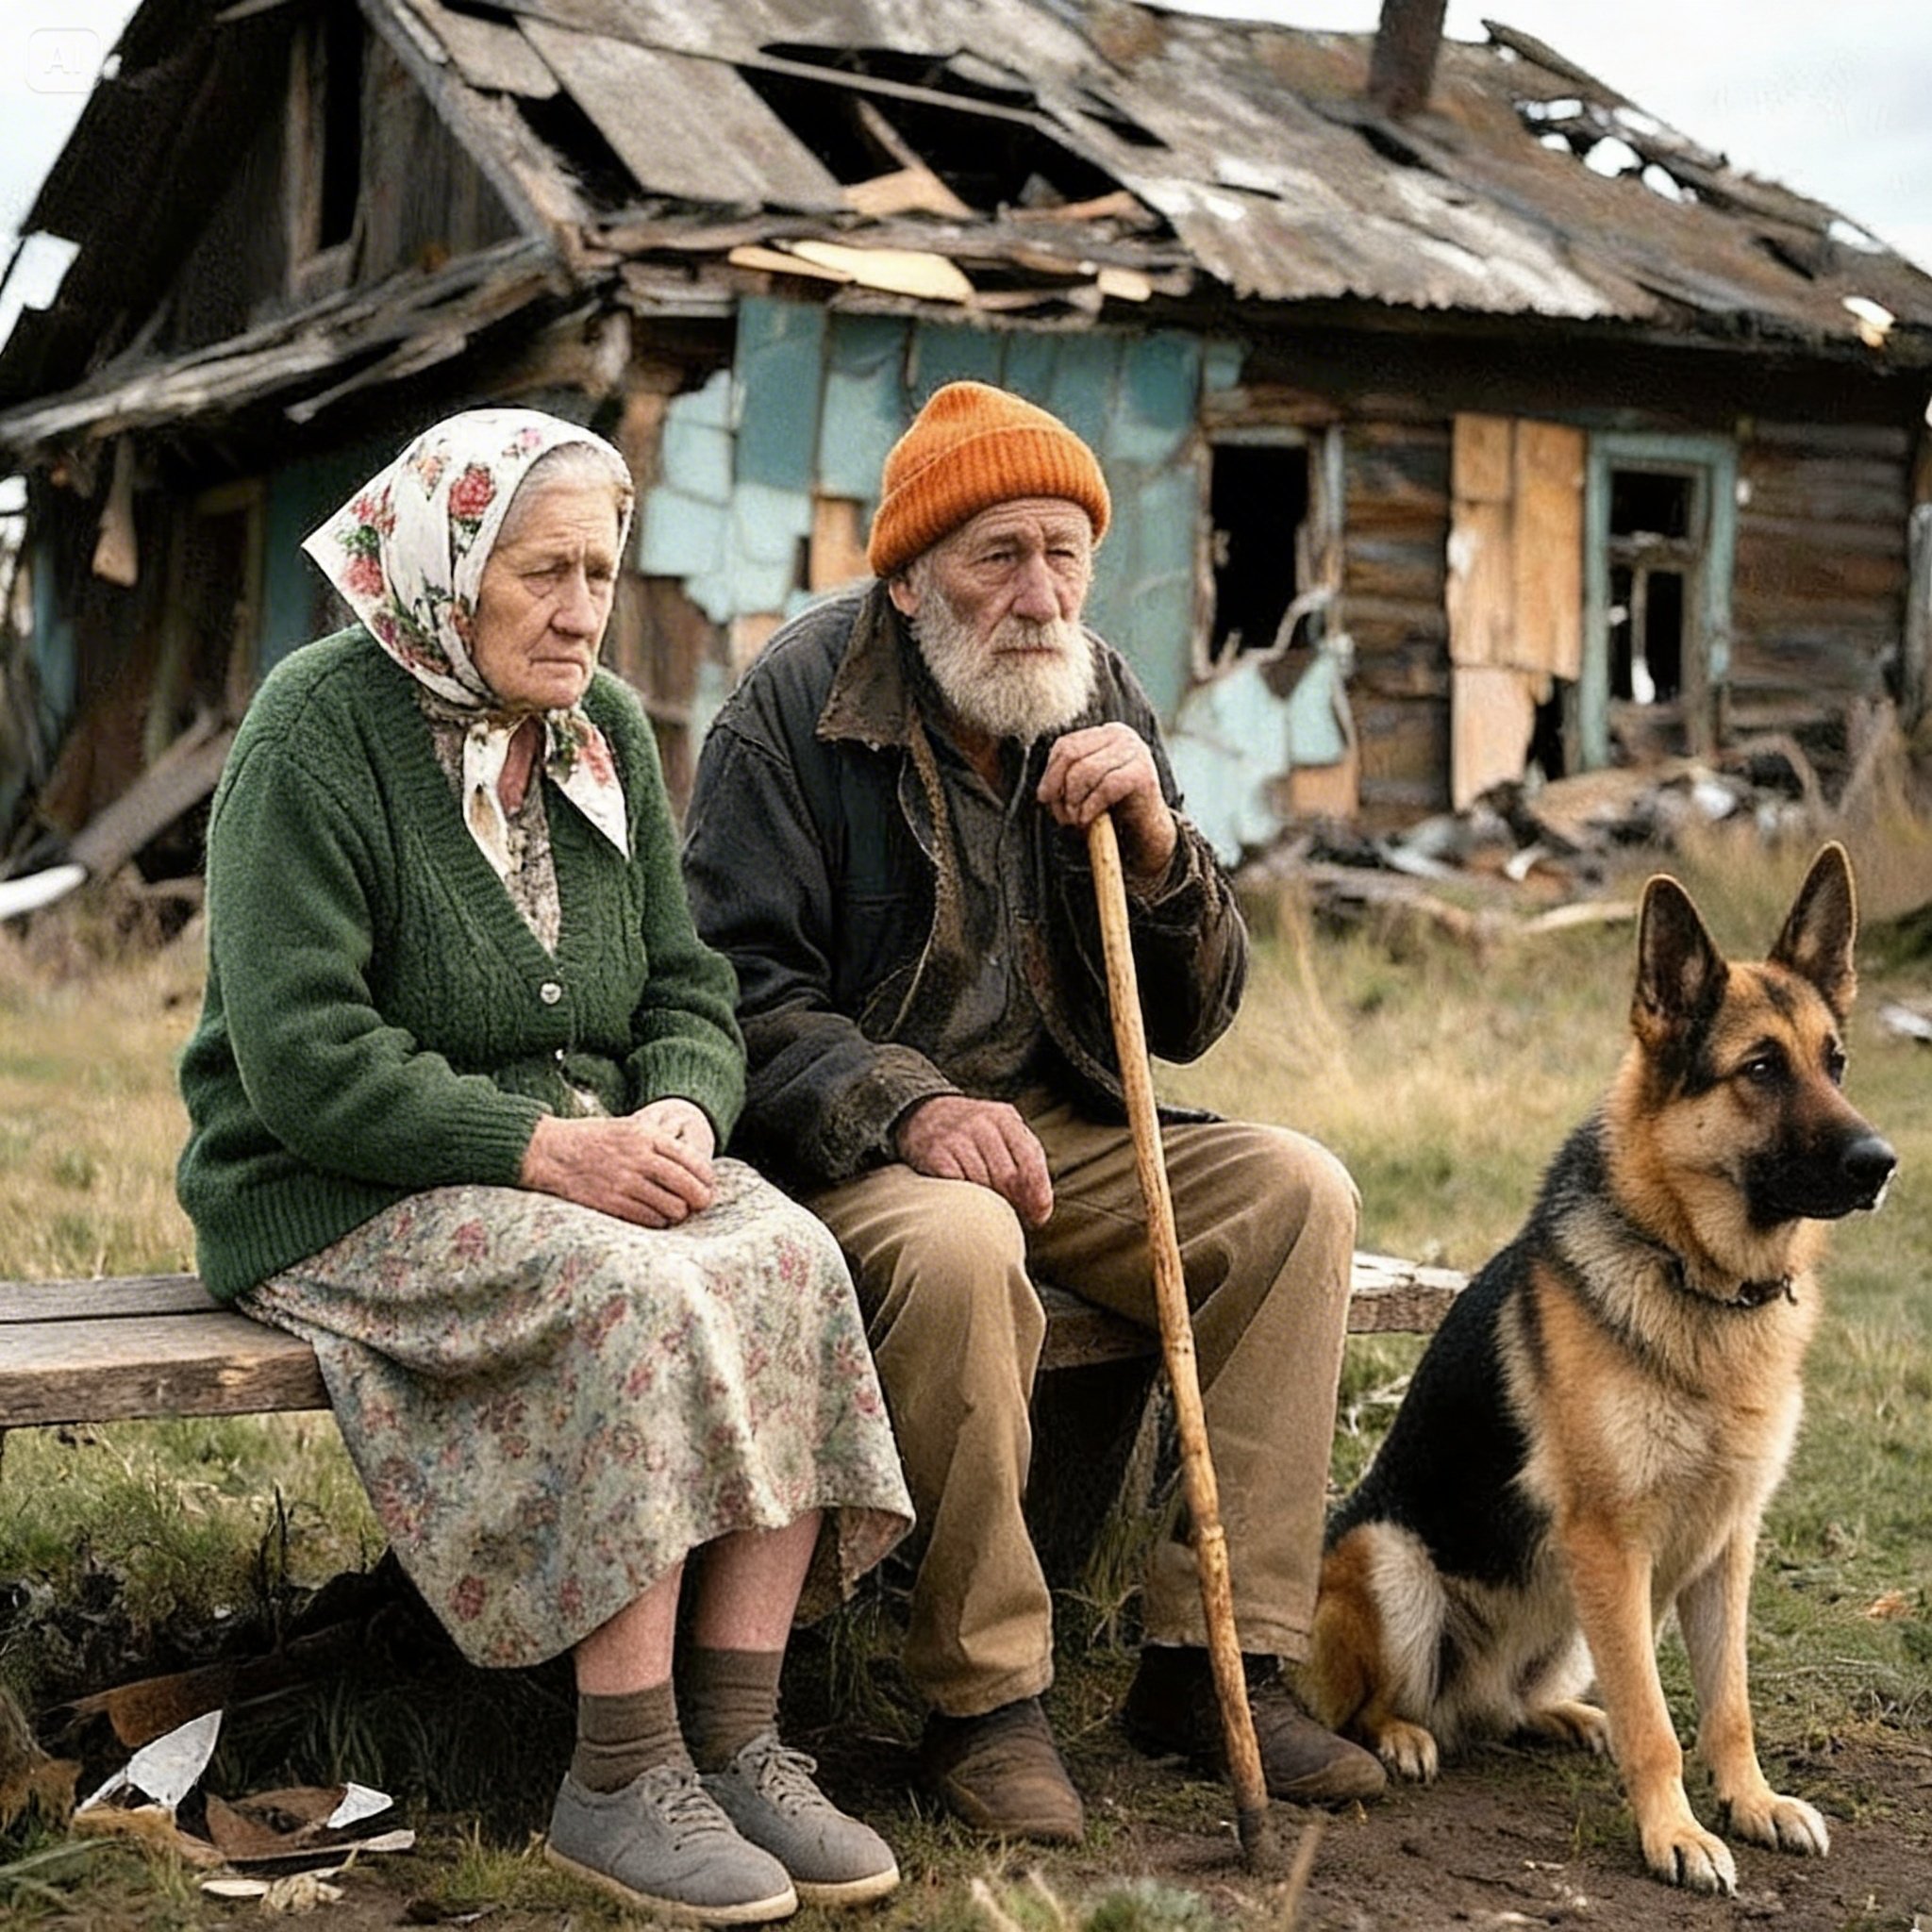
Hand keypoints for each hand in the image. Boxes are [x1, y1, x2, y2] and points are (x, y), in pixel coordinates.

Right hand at [520, 1103, 715, 1226]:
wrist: (550, 1151)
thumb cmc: (592, 1139)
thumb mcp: (628, 1127)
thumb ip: (658, 1142)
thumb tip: (692, 1165)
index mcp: (645, 1136)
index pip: (691, 1159)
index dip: (706, 1177)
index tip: (709, 1185)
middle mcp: (639, 1158)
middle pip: (687, 1185)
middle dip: (700, 1198)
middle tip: (700, 1204)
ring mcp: (625, 1182)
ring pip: (672, 1207)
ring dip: (678, 1212)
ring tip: (675, 1211)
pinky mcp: (612, 1203)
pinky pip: (650, 1219)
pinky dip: (658, 1221)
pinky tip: (655, 1217)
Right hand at [895, 1094, 1053, 1227]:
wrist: (923, 1113)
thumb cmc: (974, 1132)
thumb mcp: (1004, 1131)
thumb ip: (1027, 1159)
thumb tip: (1041, 1208)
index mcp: (1005, 1118)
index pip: (1030, 1161)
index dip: (1038, 1194)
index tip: (1038, 1217)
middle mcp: (981, 1124)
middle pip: (1007, 1176)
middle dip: (1015, 1204)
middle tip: (1015, 1219)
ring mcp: (956, 1137)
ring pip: (982, 1184)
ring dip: (990, 1206)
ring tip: (991, 1215)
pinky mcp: (934, 1154)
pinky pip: (957, 1186)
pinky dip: (965, 1200)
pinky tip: (968, 1205)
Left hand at [1037, 723, 1176, 882]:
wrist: (1147, 830)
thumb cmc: (1112, 807)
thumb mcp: (1084, 787)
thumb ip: (1065, 779)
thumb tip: (1044, 792)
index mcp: (1105, 733)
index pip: (1066, 744)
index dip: (1050, 773)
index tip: (1045, 797)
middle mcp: (1122, 736)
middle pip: (1072, 754)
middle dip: (1060, 787)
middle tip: (1061, 813)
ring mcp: (1135, 751)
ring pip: (1086, 770)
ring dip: (1073, 800)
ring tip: (1074, 819)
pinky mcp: (1142, 773)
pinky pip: (1105, 787)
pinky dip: (1090, 807)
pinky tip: (1086, 819)